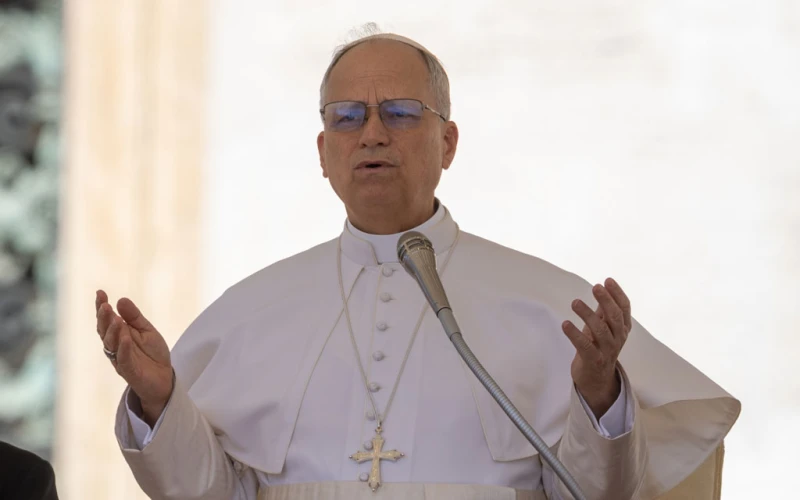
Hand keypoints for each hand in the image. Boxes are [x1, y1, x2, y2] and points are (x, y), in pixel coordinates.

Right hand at [95, 290, 173, 425]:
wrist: (164, 378)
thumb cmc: (153, 354)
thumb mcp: (146, 330)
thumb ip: (134, 317)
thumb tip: (121, 299)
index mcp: (119, 335)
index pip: (107, 320)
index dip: (101, 307)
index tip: (100, 292)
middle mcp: (115, 346)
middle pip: (105, 331)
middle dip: (103, 318)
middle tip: (104, 305)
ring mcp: (121, 359)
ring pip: (111, 344)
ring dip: (113, 331)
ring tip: (116, 319)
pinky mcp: (129, 371)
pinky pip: (123, 359)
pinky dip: (124, 348)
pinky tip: (125, 338)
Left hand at [561, 278, 631, 417]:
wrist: (596, 380)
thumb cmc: (598, 348)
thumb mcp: (602, 328)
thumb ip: (603, 311)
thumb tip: (602, 288)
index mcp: (622, 329)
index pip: (624, 309)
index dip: (617, 294)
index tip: (607, 280)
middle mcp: (618, 339)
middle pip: (615, 318)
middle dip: (606, 301)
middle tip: (596, 287)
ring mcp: (607, 351)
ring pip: (600, 331)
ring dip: (588, 315)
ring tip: (575, 302)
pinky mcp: (594, 361)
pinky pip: (585, 346)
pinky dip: (575, 335)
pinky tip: (566, 324)